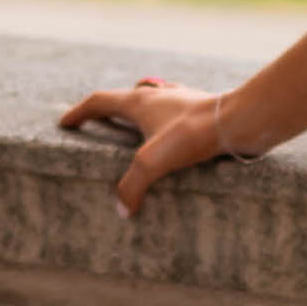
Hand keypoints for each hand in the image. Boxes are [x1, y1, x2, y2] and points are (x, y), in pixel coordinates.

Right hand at [57, 75, 242, 218]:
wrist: (240, 120)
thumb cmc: (194, 134)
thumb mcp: (153, 161)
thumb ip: (132, 186)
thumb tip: (122, 210)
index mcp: (140, 102)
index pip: (100, 101)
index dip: (80, 113)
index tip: (66, 123)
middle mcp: (159, 95)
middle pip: (124, 97)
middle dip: (108, 110)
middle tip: (98, 124)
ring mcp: (182, 100)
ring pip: (153, 99)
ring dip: (139, 111)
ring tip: (134, 127)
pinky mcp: (202, 110)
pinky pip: (177, 110)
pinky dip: (167, 119)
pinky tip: (175, 131)